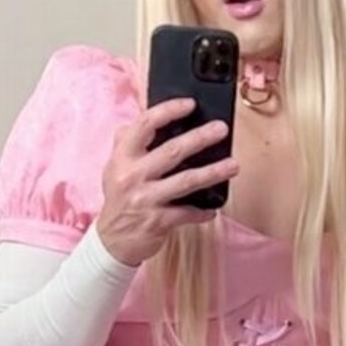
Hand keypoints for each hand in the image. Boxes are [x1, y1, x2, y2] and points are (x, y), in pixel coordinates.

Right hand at [96, 98, 238, 267]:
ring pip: (186, 180)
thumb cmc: (119, 200)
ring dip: (213, 172)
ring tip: (233, 165)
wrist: (111, 241)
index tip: (190, 104)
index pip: (145, 125)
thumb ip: (127, 142)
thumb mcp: (114, 167)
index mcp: (123, 157)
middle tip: (221, 129)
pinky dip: (202, 210)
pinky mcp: (157, 221)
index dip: (168, 110)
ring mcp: (146, 199)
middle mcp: (132, 176)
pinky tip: (214, 207)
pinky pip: (187, 212)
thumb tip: (148, 119)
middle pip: (172, 150)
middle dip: (200, 138)